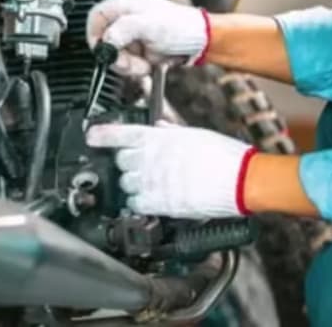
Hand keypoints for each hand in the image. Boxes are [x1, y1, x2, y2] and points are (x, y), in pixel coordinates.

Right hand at [86, 0, 210, 66]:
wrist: (201, 41)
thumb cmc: (182, 28)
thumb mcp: (149, 26)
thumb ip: (123, 30)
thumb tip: (106, 42)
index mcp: (126, 4)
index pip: (95, 17)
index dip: (95, 35)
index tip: (103, 51)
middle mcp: (127, 17)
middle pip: (105, 40)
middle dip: (116, 55)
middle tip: (129, 62)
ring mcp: (133, 33)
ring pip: (114, 53)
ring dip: (126, 64)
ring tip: (143, 63)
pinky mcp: (139, 46)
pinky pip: (126, 60)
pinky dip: (134, 67)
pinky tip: (146, 64)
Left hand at [86, 122, 255, 218]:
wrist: (240, 180)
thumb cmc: (224, 155)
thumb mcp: (195, 134)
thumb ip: (170, 131)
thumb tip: (158, 126)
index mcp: (157, 137)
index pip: (119, 133)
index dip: (101, 135)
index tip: (91, 137)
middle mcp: (150, 158)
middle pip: (120, 161)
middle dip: (127, 164)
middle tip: (141, 166)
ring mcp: (152, 182)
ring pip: (125, 184)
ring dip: (133, 184)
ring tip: (150, 184)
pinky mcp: (159, 203)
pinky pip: (135, 204)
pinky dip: (138, 204)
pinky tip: (149, 201)